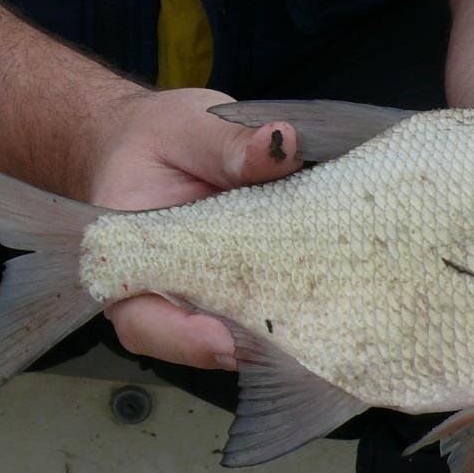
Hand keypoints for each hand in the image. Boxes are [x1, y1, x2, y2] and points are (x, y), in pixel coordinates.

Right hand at [91, 88, 301, 369]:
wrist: (168, 142)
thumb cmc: (166, 139)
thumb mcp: (188, 129)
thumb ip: (226, 142)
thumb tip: (281, 144)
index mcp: (132, 265)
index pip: (145, 324)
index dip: (184, 341)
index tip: (225, 340)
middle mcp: (175, 294)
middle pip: (207, 342)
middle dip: (252, 344)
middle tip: (294, 342)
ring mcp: (220, 296)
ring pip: (251, 331)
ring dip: (287, 328)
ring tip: (328, 316)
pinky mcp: (258, 285)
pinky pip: (281, 305)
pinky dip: (307, 301)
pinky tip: (341, 290)